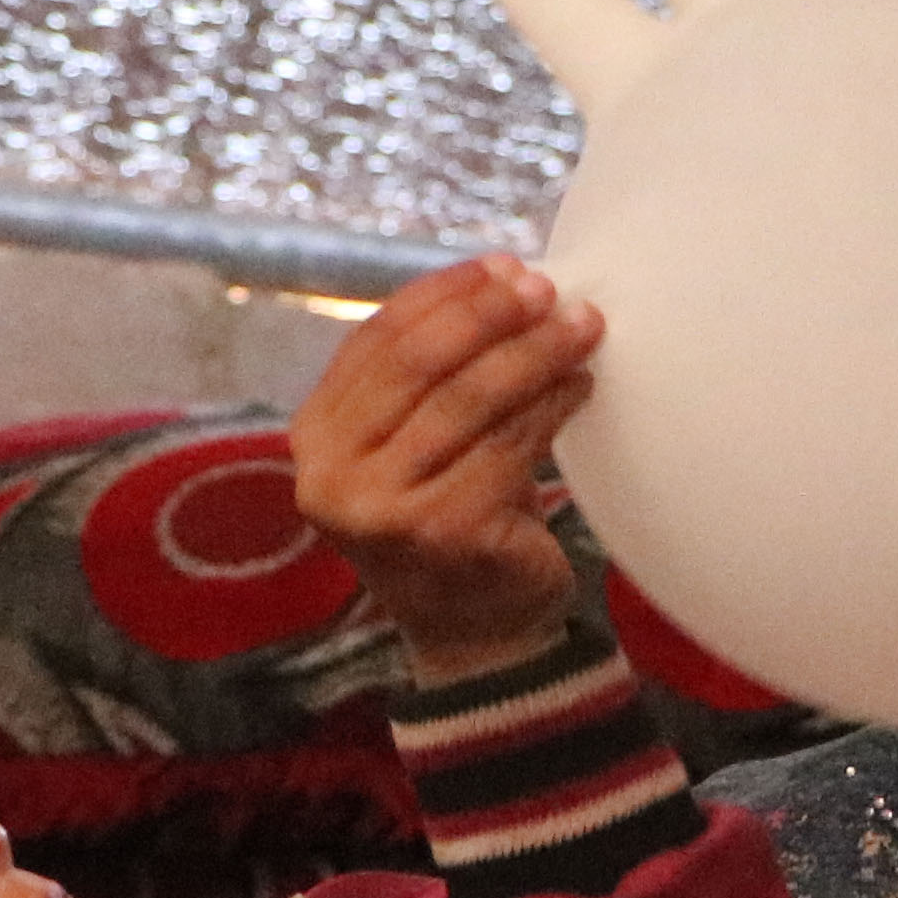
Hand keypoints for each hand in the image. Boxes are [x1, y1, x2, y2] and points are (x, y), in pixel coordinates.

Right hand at [291, 256, 604, 683]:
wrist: (472, 632)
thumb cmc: (448, 515)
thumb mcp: (412, 442)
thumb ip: (429, 373)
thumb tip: (504, 277)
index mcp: (315, 437)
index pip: (377, 339)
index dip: (444, 293)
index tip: (503, 265)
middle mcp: (333, 475)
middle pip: (420, 362)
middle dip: (490, 315)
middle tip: (547, 290)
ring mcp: (384, 509)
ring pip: (471, 399)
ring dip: (535, 353)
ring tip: (582, 328)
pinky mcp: (443, 532)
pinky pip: (510, 445)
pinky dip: (553, 405)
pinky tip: (581, 386)